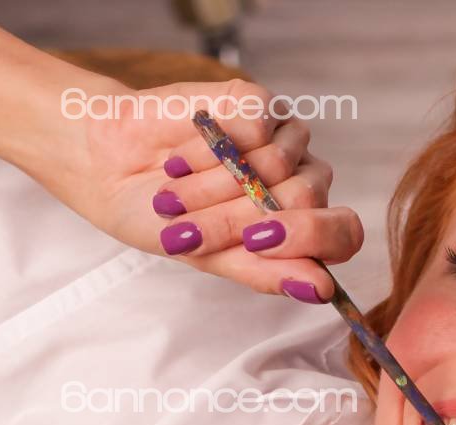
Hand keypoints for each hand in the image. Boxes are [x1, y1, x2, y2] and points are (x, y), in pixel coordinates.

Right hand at [77, 77, 361, 299]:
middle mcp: (301, 183)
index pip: (342, 233)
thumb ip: (269, 273)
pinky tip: (182, 157)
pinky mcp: (258, 104)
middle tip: (190, 225)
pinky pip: (259, 125)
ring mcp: (283, 141)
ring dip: (220, 186)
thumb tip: (321, 289)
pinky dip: (213, 148)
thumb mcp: (216, 259)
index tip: (258, 241)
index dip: (310, 238)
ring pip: (283, 163)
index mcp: (303, 230)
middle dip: (240, 218)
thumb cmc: (167, 221)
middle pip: (305, 200)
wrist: (113, 171)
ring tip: (177, 192)